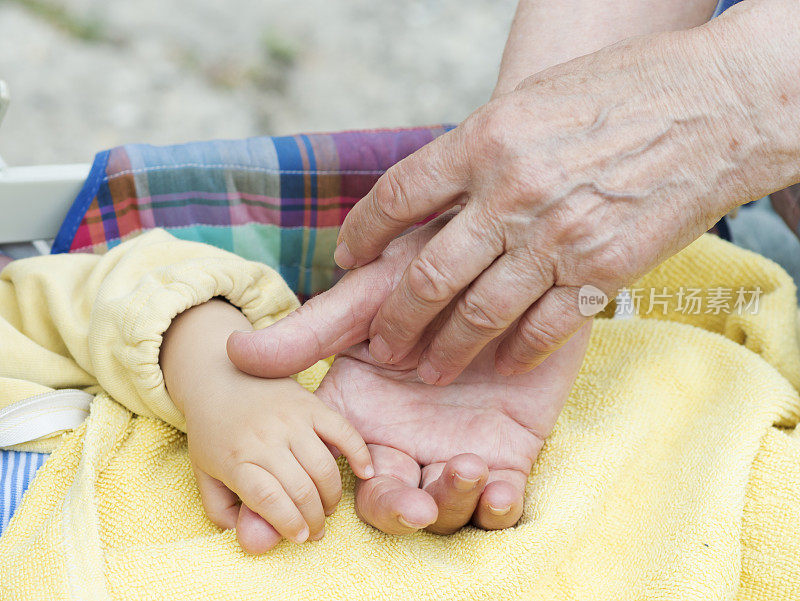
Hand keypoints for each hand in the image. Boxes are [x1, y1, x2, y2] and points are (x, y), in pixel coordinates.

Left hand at [161, 300, 373, 551]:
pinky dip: (359, 453)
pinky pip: (343, 431)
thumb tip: (250, 539)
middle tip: (316, 531)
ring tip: (328, 508)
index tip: (300, 537)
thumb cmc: (214, 432)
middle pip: (300, 488)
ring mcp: (290, 419)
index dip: (289, 523)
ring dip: (332, 496)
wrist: (220, 375)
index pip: (269, 499)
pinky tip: (366, 473)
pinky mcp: (310, 403)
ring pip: (323, 467)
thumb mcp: (205, 474)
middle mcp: (265, 438)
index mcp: (236, 458)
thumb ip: (222, 510)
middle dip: (314, 519)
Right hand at [228, 217, 588, 542]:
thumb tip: (236, 352)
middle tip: (412, 507)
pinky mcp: (507, 453)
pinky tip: (498, 491)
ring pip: (443, 509)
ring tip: (467, 467)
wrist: (505, 266)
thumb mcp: (370, 300)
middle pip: (389, 503)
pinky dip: (496, 510)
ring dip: (450, 505)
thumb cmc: (430, 276)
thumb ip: (311, 333)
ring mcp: (454, 449)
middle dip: (396, 513)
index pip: (332, 474)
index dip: (314, 501)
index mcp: (362, 415)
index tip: (298, 523)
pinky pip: (499, 503)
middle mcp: (404, 439)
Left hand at [332, 2, 799, 384]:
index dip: (363, 232)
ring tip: (425, 370)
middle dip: (394, 318)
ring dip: (445, 349)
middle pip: (427, 273)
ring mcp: (556, 238)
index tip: (349, 257)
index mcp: (484, 139)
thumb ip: (480, 150)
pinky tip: (500, 363)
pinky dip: (516, 351)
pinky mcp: (602, 271)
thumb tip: (435, 194)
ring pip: (478, 313)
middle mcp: (510, 193)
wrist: (716, 105)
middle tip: (380, 345)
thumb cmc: (621, 91)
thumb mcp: (530, 102)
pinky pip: (543, 328)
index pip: (398, 195)